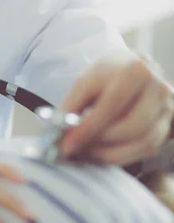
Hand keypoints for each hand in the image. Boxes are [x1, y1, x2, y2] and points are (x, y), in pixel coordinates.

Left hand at [60, 51, 173, 165]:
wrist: (131, 67)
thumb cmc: (106, 74)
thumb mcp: (85, 81)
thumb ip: (72, 105)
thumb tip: (59, 133)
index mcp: (136, 70)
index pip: (111, 105)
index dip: (88, 128)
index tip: (68, 143)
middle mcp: (157, 88)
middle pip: (131, 126)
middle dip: (101, 142)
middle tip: (78, 148)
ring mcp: (166, 107)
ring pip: (143, 141)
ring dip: (112, 153)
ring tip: (88, 152)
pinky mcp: (167, 124)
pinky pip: (148, 148)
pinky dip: (124, 155)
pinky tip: (104, 153)